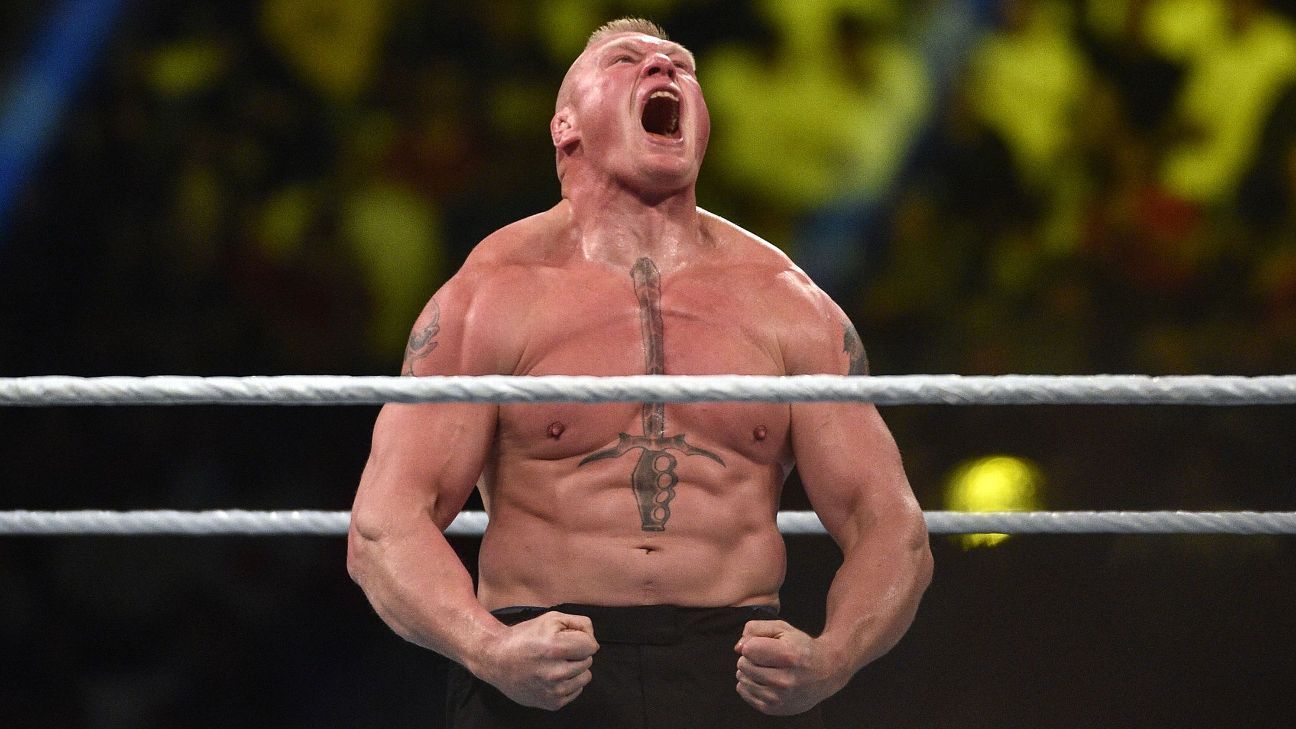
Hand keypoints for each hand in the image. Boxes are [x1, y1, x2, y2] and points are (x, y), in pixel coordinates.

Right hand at [475, 611, 598, 710]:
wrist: (497, 659)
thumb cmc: (524, 637)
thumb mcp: (552, 618)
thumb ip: (580, 624)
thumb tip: (594, 642)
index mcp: (555, 648)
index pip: (591, 645)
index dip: (582, 639)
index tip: (568, 639)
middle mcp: (555, 672)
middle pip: (588, 661)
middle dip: (576, 653)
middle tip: (557, 651)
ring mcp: (554, 690)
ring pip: (585, 677)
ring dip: (575, 669)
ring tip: (555, 663)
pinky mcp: (552, 703)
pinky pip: (576, 691)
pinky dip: (569, 683)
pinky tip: (552, 676)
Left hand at [734, 619, 847, 715]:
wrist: (826, 673)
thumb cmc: (800, 647)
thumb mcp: (782, 629)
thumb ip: (755, 629)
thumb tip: (738, 648)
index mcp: (788, 656)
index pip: (748, 649)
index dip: (753, 644)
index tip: (764, 645)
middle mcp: (784, 680)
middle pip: (743, 665)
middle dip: (750, 658)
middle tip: (767, 658)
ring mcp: (779, 698)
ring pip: (742, 679)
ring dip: (749, 672)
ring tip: (767, 669)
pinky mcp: (773, 709)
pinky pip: (744, 692)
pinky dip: (749, 684)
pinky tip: (764, 680)